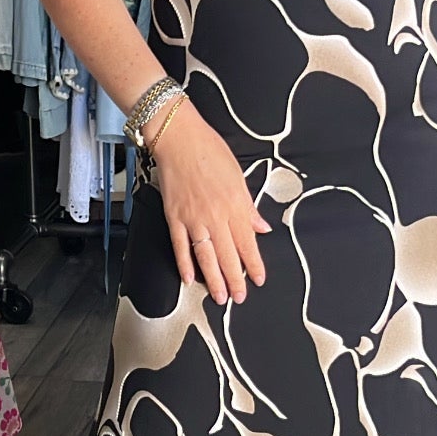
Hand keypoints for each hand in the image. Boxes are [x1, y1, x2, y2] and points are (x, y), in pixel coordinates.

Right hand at [144, 97, 268, 303]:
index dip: (254, 264)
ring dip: (214, 279)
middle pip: (228, 255)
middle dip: (235, 279)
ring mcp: (193, 218)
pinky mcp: (174, 216)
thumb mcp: (238, 177)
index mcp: (235, 205)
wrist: (179, 138)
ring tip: (219, 296)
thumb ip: (249, 207)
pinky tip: (189, 279)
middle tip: (239, 297)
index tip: (258, 279)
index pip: (248, 242)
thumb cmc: (210, 151)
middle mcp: (216, 215)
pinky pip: (180, 246)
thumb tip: (261, 228)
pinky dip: (184, 263)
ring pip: (206, 256)